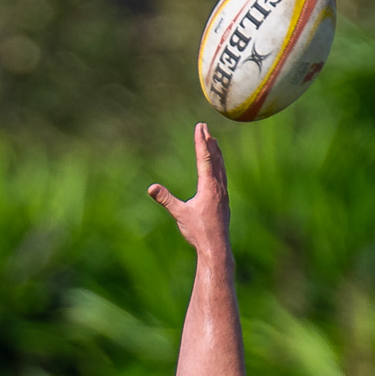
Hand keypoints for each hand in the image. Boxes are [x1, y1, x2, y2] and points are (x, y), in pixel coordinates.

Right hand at [148, 123, 230, 251]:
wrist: (216, 248)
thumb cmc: (198, 232)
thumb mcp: (180, 214)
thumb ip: (166, 199)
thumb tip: (151, 188)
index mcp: (208, 187)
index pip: (204, 158)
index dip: (201, 142)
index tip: (199, 127)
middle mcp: (218, 187)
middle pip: (215, 159)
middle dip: (209, 142)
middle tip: (205, 127)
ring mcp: (223, 194)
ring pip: (221, 168)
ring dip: (216, 153)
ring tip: (214, 142)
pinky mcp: (224, 202)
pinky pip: (222, 178)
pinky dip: (220, 167)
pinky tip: (218, 170)